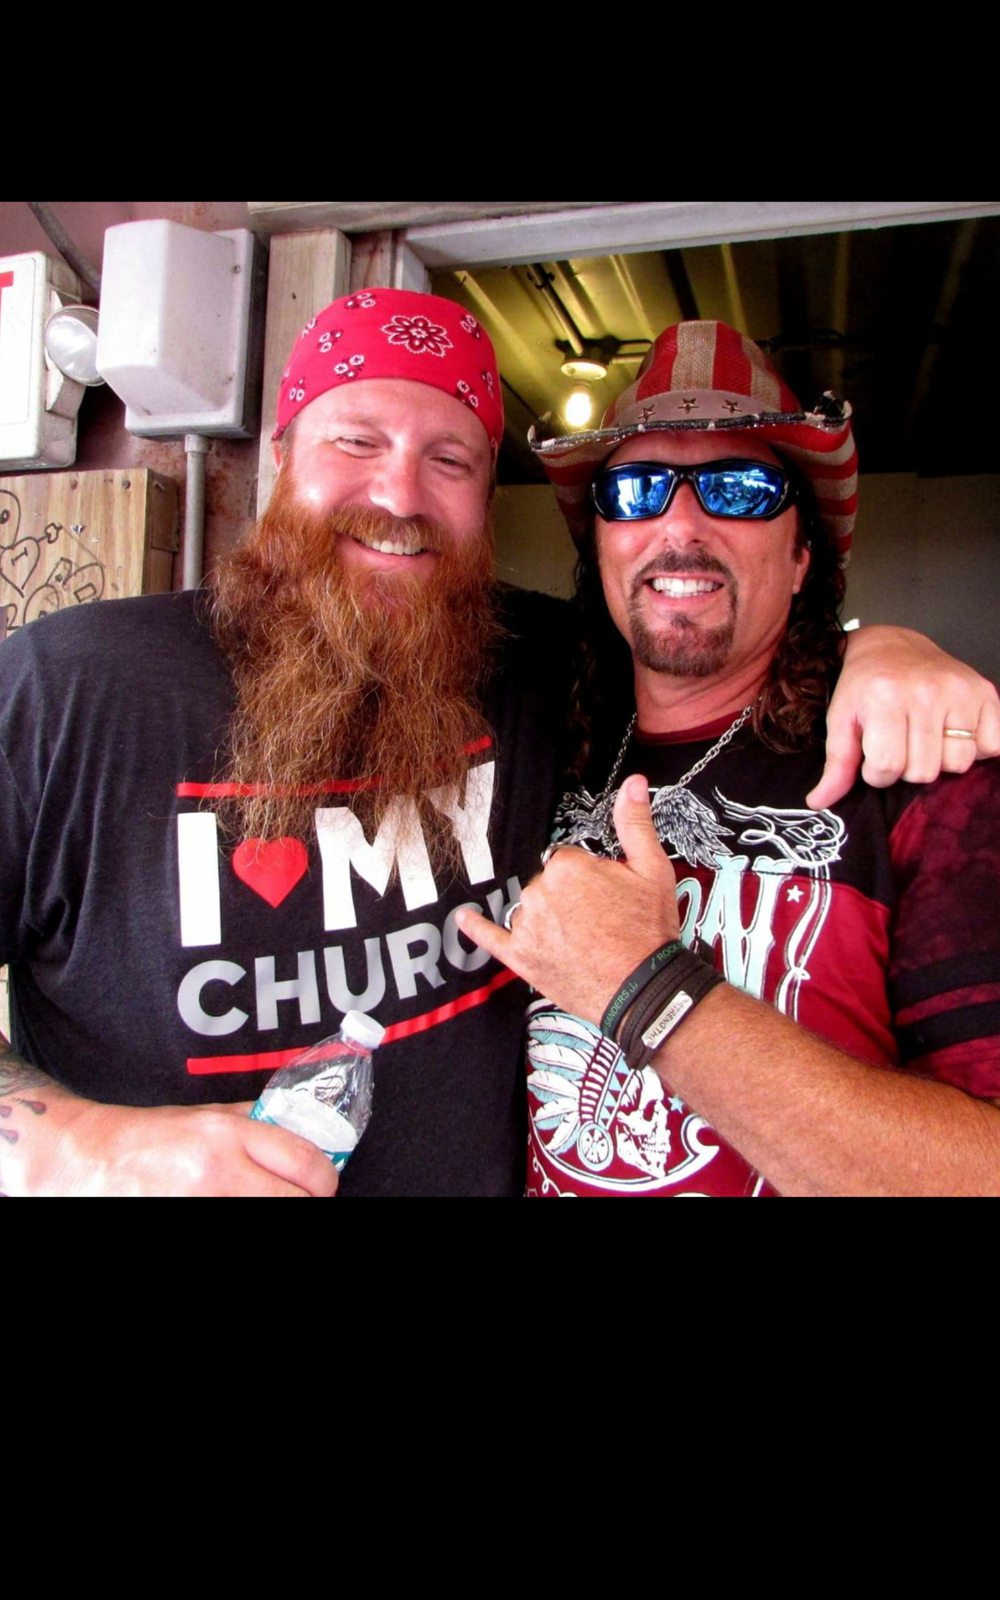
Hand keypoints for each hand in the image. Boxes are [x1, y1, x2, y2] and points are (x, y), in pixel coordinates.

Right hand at [34, 1098, 339, 1196]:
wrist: (86, 1160)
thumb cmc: (145, 1138)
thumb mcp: (203, 1117)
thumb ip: (251, 1123)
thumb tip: (300, 1131)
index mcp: (225, 1134)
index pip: (304, 1161)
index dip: (324, 1180)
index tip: (322, 1186)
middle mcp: (215, 1171)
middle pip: (294, 1201)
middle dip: (305, 1204)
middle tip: (300, 1201)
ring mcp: (198, 1204)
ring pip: (267, 1218)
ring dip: (276, 1214)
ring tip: (266, 1203)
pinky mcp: (184, 1222)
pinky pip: (232, 1232)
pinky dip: (246, 1224)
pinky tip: (236, 1210)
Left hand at [457, 775, 677, 1026]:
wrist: (643, 989)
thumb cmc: (648, 933)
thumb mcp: (652, 870)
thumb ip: (635, 823)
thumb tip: (633, 785)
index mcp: (568, 866)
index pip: (569, 860)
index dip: (592, 878)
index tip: (608, 896)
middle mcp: (540, 892)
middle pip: (549, 884)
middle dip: (571, 898)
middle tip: (601, 922)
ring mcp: (527, 925)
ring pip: (532, 909)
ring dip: (550, 919)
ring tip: (584, 941)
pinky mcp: (520, 957)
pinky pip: (491, 938)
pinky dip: (476, 928)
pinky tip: (464, 919)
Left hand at [808, 626, 999, 809]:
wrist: (891, 647)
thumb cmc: (863, 688)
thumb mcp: (840, 721)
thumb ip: (836, 765)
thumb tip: (818, 804)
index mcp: (885, 697)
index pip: (888, 768)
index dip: (878, 773)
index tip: (874, 757)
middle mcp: (926, 692)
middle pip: (925, 771)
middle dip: (908, 768)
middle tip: (900, 744)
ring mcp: (960, 691)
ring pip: (959, 763)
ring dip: (940, 760)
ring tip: (924, 738)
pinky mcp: (986, 693)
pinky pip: (992, 745)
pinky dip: (975, 747)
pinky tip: (953, 733)